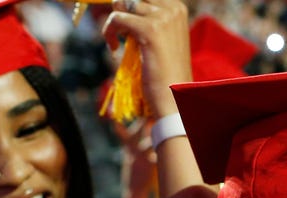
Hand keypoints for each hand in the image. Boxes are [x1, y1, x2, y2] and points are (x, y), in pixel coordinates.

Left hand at [102, 0, 192, 117]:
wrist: (175, 98)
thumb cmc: (167, 74)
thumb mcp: (160, 40)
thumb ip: (146, 20)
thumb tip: (118, 3)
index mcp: (178, 8)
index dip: (130, 7)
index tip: (125, 26)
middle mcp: (173, 8)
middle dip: (122, 11)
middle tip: (122, 33)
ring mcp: (163, 17)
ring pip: (123, 5)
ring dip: (115, 23)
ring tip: (119, 42)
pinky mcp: (150, 30)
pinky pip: (116, 18)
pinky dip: (108, 32)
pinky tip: (114, 48)